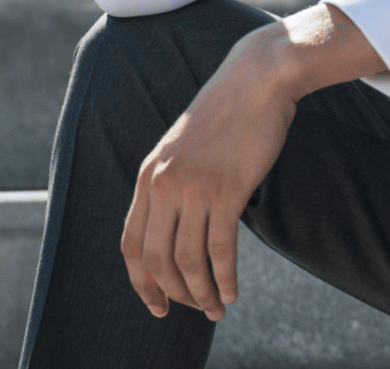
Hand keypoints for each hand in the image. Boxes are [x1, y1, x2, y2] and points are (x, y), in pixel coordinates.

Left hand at [117, 3, 386, 319]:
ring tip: (215, 309)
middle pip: (156, 259)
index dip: (141, 282)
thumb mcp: (184, 147)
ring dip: (201, 293)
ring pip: (187, 260)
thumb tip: (177, 224)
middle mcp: (163, 185)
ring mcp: (193, 188)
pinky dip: (224, 278)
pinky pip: (219, 249)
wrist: (257, 79)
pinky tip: (232, 293)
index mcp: (148, 176)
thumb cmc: (228, 112)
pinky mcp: (226, 190)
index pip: (131, 244)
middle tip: (193, 310)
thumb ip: (173, 181)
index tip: (157, 303)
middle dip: (173, 293)